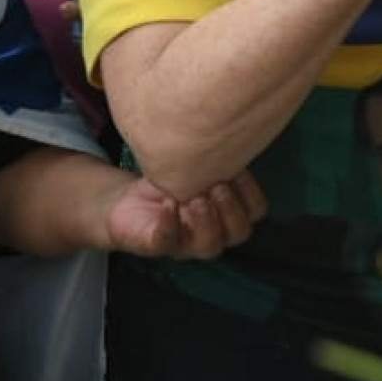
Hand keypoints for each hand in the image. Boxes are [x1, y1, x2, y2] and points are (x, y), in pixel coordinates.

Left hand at [104, 170, 266, 258]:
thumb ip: (215, 161)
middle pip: (239, 233)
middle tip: (216, 187)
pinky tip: (168, 205)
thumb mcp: (196, 168)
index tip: (236, 170)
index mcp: (228, 215)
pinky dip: (169, 224)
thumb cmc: (169, 182)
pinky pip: (166, 241)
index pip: (255, 212)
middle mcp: (214, 234)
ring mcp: (187, 245)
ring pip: (209, 246)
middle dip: (231, 209)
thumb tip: (231, 134)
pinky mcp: (157, 246)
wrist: (126, 201)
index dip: (250, 192)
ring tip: (193, 199)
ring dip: (205, 221)